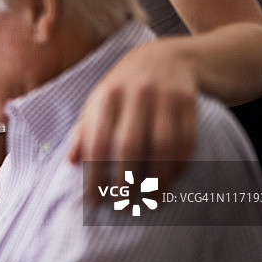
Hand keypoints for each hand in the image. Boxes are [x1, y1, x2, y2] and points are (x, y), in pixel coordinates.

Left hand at [68, 41, 195, 201]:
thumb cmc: (126, 86)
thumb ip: (85, 129)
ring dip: (157, 179)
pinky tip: (170, 182)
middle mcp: (135, 93)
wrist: (169, 55)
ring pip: (162, 147)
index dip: (93, 176)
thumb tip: (71, 162)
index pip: (96, 141)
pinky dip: (179, 166)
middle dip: (124, 183)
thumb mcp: (100, 100)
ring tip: (149, 201)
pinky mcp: (189, 101)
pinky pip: (186, 141)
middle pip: (129, 146)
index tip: (93, 202)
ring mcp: (165, 95)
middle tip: (122, 207)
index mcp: (106, 94)